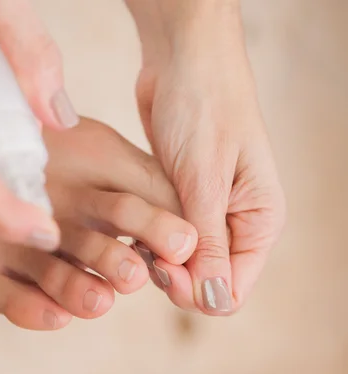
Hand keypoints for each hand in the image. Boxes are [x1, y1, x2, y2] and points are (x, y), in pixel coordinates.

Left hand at [128, 1, 285, 314]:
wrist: (183, 59)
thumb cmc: (204, 109)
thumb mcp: (205, 180)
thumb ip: (209, 243)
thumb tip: (214, 301)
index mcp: (259, 222)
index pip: (231, 288)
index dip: (194, 289)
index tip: (160, 267)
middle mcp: (235, 222)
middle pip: (203, 278)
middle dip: (171, 274)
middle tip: (140, 247)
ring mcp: (205, 209)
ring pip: (179, 259)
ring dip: (154, 255)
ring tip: (132, 231)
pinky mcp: (178, 197)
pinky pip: (163, 234)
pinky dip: (146, 235)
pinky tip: (127, 222)